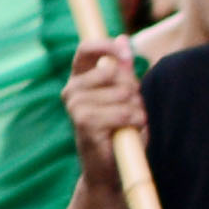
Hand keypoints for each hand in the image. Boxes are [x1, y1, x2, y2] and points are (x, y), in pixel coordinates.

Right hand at [56, 40, 144, 171]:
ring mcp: (75, 107)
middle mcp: (72, 91)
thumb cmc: (119, 131)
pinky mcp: (84, 123)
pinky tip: (127, 132)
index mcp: (79, 80)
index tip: (127, 52)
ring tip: (129, 124)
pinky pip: (123, 112)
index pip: (86, 50)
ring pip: (123, 93)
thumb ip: (123, 70)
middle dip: (132, 88)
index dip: (107, 45)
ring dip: (136, 109)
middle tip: (130, 109)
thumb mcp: (125, 96)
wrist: (111, 171)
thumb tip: (123, 38)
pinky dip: (134, 122)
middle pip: (113, 71)